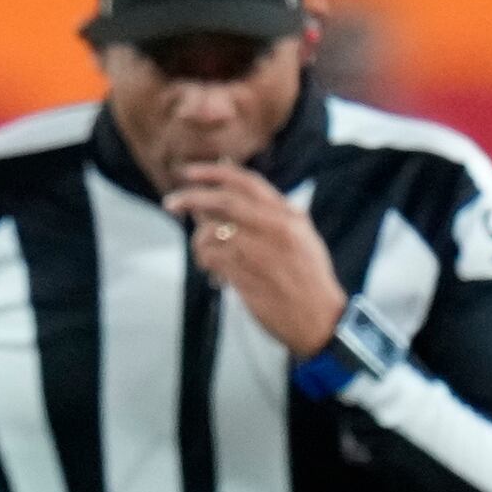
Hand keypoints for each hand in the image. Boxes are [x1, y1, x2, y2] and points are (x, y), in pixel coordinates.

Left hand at [168, 165, 346, 357]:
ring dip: (199, 241)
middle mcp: (275, 228)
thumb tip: (225, 200)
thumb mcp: (300, 237)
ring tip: (204, 253)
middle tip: (171, 203)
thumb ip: (269, 216)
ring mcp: (259, 252)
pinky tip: (212, 270)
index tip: (190, 173)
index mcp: (288, 215)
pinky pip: (211, 259)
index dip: (213, 173)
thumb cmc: (307, 279)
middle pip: (222, 201)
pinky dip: (205, 261)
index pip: (246, 182)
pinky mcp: (245, 276)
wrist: (319, 318)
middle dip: (191, 198)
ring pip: (211, 232)